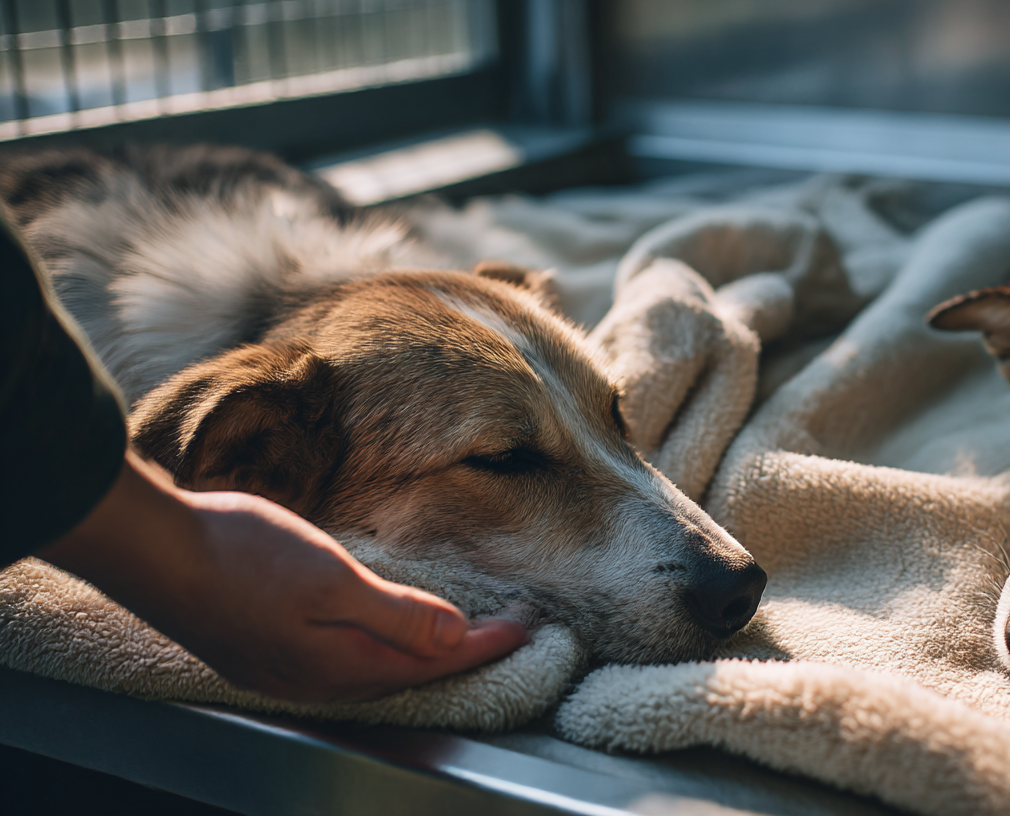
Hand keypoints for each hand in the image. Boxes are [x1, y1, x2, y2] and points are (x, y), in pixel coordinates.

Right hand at [38, 452, 528, 701]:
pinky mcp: (263, 653)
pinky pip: (342, 663)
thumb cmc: (239, 555)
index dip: (485, 646)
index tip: (527, 628)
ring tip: (455, 634)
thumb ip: (397, 613)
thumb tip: (455, 638)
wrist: (152, 551)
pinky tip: (380, 632)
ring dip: (419, 654)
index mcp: (340, 665)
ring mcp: (285, 671)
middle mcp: (316, 680)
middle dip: (460, 655)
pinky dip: (378, 648)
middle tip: (505, 631)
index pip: (434, 662)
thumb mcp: (332, 578)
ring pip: (374, 672)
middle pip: (407, 675)